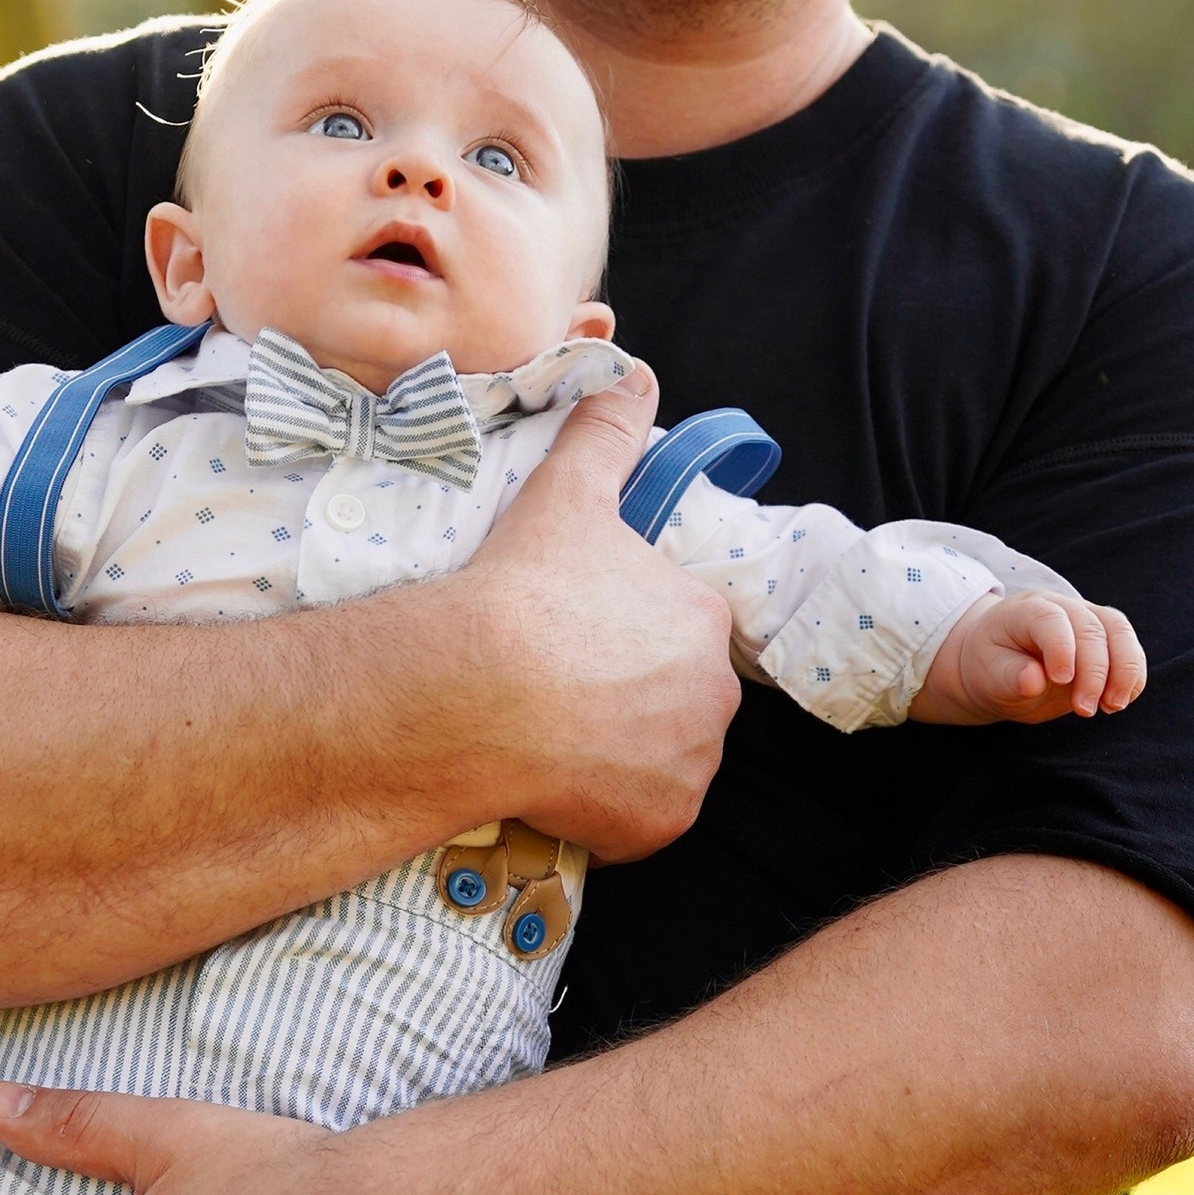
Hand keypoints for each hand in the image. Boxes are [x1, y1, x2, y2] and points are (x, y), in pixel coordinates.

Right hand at [447, 362, 740, 861]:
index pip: (672, 630)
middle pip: (671, 699)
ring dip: (615, 755)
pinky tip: (553, 784)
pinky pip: (635, 821)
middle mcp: (714, 695)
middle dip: (623, 698)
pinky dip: (603, 812)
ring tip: (547, 736)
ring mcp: (689, 765)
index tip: (566, 638)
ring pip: (656, 759)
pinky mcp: (658, 825)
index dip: (617, 634)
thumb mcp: (567, 495)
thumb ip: (607, 430)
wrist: (479, 689)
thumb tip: (634, 369)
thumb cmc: (522, 590)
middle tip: (551, 691)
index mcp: (701, 618)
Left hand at [912, 588, 1146, 727]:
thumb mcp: (987, 676)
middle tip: (1084, 710)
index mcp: (1025, 610)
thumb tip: (1034, 680)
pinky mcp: (1106, 640)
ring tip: (1112, 707)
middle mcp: (1061, 607)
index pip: (1050, 618)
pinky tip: (1119, 702)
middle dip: (1094, 671)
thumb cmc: (991, 668)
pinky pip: (1130, 650)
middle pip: (1091, 627)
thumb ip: (1008, 677)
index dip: (1061, 647)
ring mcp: (1087, 619)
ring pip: (1119, 631)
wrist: (1001, 666)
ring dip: (1124, 671)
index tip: (1061, 680)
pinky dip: (1132, 676)